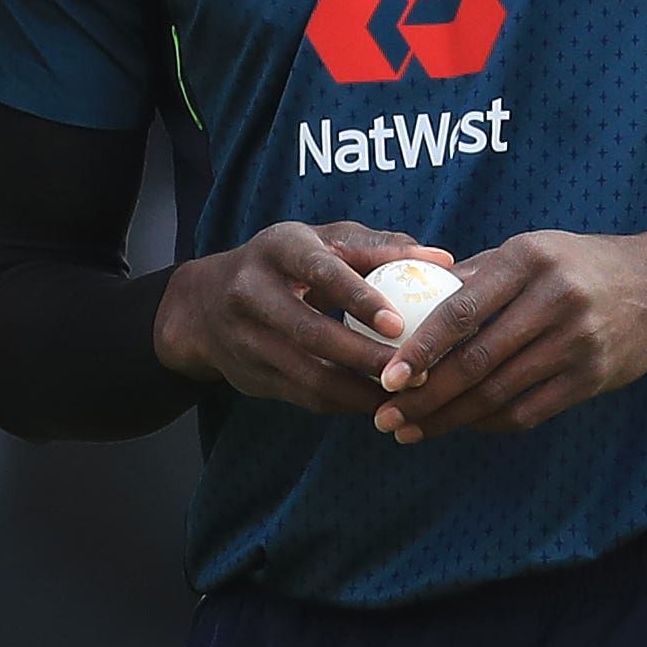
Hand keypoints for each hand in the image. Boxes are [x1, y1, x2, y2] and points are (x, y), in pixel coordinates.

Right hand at [154, 221, 451, 415]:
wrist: (203, 306)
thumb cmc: (287, 264)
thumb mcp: (322, 242)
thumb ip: (380, 248)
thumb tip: (443, 259)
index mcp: (277, 249)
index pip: (320, 271)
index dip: (358, 298)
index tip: (398, 322)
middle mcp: (252, 292)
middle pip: (311, 333)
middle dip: (366, 358)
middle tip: (417, 372)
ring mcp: (244, 339)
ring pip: (308, 375)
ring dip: (360, 392)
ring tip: (407, 396)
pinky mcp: (249, 377)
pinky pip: (304, 397)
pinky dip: (345, 404)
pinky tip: (379, 404)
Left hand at [370, 228, 646, 441]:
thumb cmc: (578, 265)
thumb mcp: (531, 250)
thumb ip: (476, 275)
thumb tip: (408, 298)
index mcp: (528, 259)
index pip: (461, 309)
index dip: (420, 348)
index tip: (387, 375)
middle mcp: (555, 299)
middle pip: (476, 360)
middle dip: (424, 396)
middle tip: (385, 416)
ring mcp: (578, 342)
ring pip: (498, 392)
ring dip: (448, 418)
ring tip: (410, 429)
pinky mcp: (593, 377)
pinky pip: (529, 410)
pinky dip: (489, 423)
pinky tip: (460, 426)